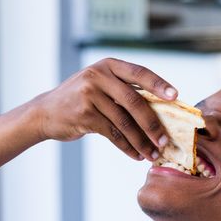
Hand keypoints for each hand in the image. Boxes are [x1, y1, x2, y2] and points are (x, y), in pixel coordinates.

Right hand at [27, 58, 177, 160]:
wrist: (45, 112)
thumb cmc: (80, 99)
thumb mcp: (99, 84)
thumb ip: (123, 89)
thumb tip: (162, 108)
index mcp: (107, 65)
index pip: (139, 73)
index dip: (159, 85)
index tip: (175, 97)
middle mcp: (98, 76)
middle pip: (134, 101)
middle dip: (153, 124)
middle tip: (166, 140)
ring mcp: (89, 95)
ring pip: (124, 122)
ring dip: (141, 141)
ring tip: (153, 153)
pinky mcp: (84, 115)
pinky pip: (112, 134)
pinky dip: (127, 147)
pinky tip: (135, 155)